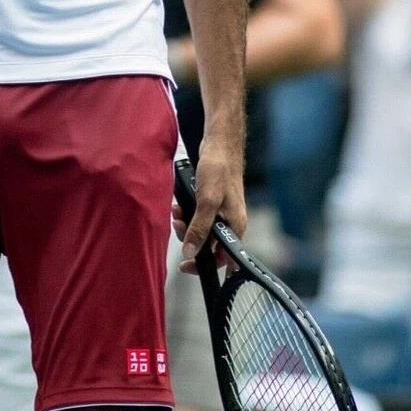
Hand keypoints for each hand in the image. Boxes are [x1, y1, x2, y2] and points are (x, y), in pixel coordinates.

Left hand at [174, 135, 245, 273]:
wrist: (220, 144)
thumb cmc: (218, 170)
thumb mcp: (207, 202)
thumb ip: (199, 228)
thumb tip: (190, 253)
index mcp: (235, 227)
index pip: (223, 258)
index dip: (204, 265)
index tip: (185, 266)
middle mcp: (230, 222)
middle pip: (209, 244)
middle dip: (189, 237)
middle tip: (177, 224)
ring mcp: (222, 211)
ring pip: (201, 229)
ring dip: (186, 223)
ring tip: (176, 212)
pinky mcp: (213, 201)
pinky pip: (198, 215)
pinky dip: (187, 212)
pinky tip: (179, 204)